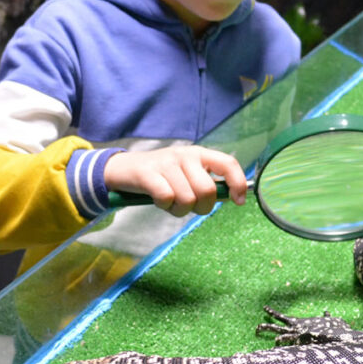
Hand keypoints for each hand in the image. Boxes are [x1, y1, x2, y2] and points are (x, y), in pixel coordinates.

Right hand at [104, 146, 247, 217]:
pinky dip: (164, 205)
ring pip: (187, 199)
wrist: (123, 169)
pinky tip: (159, 200)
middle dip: (202, 207)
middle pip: (207, 190)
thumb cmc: (162, 177)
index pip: (228, 163)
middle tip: (189, 207)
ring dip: (179, 209)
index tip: (239, 201)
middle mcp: (186, 155)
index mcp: (199, 154)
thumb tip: (233, 196)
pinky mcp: (148, 173)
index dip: (239, 183)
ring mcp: (167, 163)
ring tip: (170, 202)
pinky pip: (166, 197)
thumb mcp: (187, 174)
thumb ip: (208, 183)